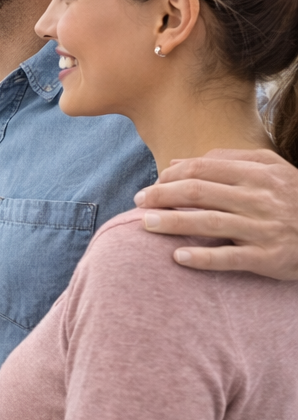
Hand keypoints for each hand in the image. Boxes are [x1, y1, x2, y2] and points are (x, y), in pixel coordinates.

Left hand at [135, 149, 297, 279]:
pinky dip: (202, 258)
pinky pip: (230, 258)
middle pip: (199, 193)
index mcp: (258, 174)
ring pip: (209, 223)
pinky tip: (177, 257)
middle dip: (162, 196)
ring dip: (172, 222)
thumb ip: (229, 161)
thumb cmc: (293, 199)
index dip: (170, 176)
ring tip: (145, 223)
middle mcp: (260, 199)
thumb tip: (179, 163)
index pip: (203, 169)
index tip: (150, 185)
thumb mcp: (272, 170)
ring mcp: (264, 229)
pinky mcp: (269, 258)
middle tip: (137, 202)